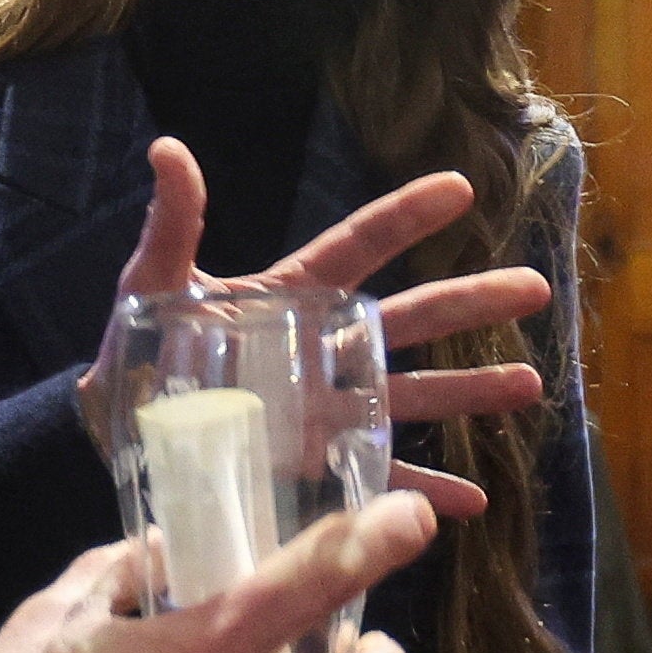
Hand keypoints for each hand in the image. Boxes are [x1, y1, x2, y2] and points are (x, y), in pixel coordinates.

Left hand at [103, 140, 549, 522]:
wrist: (116, 428)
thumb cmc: (138, 349)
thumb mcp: (153, 282)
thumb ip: (172, 225)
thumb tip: (167, 149)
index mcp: (292, 295)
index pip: (359, 248)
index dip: (405, 217)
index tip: (460, 189)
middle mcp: (324, 348)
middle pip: (411, 319)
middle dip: (472, 303)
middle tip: (534, 287)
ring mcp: (329, 407)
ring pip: (414, 393)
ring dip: (470, 391)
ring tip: (529, 383)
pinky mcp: (318, 462)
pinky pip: (380, 475)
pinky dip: (424, 490)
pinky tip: (471, 503)